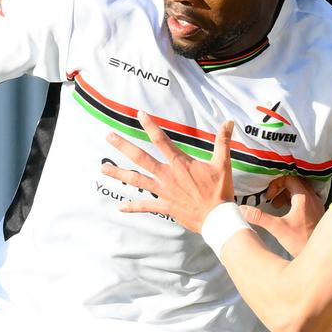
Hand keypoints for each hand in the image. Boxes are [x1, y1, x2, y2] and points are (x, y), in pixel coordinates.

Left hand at [104, 113, 237, 233]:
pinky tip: (119, 207)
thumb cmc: (220, 190)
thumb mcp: (223, 163)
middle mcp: (167, 175)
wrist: (217, 218)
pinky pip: (145, 206)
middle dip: (123, 146)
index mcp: (180, 163)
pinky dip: (132, 207)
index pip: (161, 140)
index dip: (150, 126)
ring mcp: (163, 191)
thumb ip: (222, 141)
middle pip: (140, 158)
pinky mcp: (164, 207)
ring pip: (136, 181)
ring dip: (119, 174)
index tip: (139, 114)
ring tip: (103, 168)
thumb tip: (229, 121)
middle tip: (108, 136)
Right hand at [240, 173, 325, 256]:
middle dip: (281, 189)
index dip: (276, 185)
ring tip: (278, 207)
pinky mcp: (318, 213)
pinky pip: (307, 200)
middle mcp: (313, 198)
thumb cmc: (301, 241)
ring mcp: (317, 205)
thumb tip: (242, 209)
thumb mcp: (277, 228)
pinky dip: (296, 202)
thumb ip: (260, 217)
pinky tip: (289, 215)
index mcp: (303, 197)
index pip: (289, 179)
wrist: (320, 255)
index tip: (269, 196)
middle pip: (296, 183)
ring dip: (288, 195)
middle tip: (272, 200)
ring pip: (302, 191)